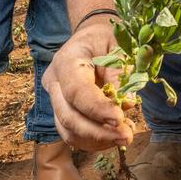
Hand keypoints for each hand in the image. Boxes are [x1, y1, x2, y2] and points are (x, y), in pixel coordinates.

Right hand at [41, 22, 134, 151]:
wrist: (91, 39)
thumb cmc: (106, 40)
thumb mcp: (118, 48)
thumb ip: (120, 74)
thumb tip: (126, 104)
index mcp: (67, 60)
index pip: (76, 91)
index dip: (97, 109)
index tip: (120, 119)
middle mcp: (54, 82)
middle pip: (67, 116)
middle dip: (98, 132)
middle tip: (126, 137)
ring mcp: (54, 99)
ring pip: (68, 130)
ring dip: (97, 140)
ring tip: (124, 137)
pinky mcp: (62, 112)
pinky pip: (73, 134)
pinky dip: (95, 140)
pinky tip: (115, 135)